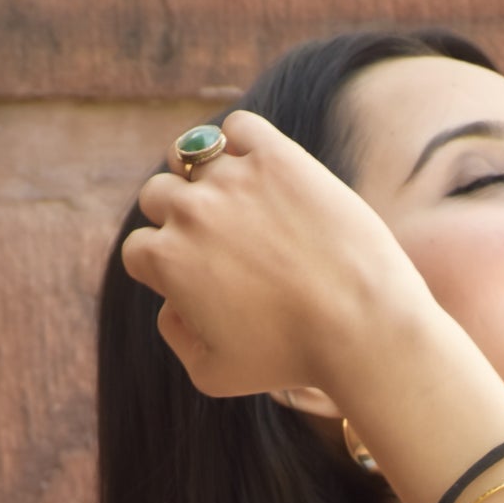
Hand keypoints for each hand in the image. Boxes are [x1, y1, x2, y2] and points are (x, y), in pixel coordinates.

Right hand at [121, 110, 427, 397]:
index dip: (162, 267)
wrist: (363, 324)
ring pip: (192, 157)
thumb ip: (176, 337)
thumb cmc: (291, 359)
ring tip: (232, 198)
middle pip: (159, 197)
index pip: (140, 250)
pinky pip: (238, 128)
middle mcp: (190, 210)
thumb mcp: (214, 374)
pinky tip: (259, 168)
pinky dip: (239, 142)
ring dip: (203, 177)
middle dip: (177, 220)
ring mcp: (233, 177)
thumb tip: (169, 302)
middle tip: (216, 241)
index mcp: (166, 259)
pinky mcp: (278, 156)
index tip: (191, 277)